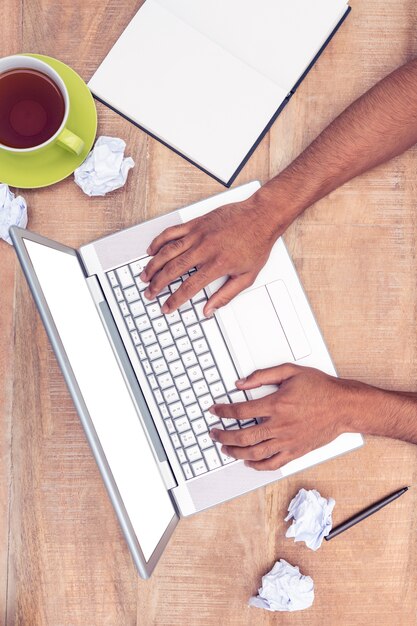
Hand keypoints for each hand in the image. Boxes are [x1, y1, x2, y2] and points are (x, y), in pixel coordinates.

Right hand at [140, 195, 282, 314]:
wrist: (261, 216)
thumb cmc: (256, 244)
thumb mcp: (247, 277)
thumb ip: (226, 295)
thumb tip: (210, 310)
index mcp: (216, 265)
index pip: (189, 287)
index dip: (174, 300)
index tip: (166, 307)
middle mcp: (204, 249)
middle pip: (173, 270)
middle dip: (157, 284)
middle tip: (149, 293)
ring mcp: (198, 234)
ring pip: (168, 251)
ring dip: (153, 265)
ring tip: (145, 275)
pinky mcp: (196, 223)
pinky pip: (172, 232)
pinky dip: (159, 241)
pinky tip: (151, 250)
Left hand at [208, 363, 366, 470]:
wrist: (343, 406)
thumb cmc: (320, 388)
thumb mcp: (290, 371)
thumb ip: (263, 375)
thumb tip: (241, 383)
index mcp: (276, 404)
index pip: (241, 411)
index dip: (223, 412)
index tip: (215, 411)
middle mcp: (280, 425)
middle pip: (243, 436)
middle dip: (223, 436)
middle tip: (214, 434)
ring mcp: (288, 441)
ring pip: (255, 452)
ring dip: (236, 452)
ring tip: (226, 449)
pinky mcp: (296, 451)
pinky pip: (273, 463)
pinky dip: (258, 465)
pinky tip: (249, 462)